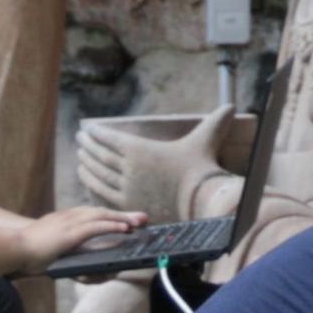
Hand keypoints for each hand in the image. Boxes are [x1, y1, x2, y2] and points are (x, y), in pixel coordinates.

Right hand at [15, 204, 146, 267]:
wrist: (14, 248)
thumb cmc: (30, 251)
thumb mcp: (52, 246)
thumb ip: (68, 249)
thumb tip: (84, 262)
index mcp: (66, 219)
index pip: (93, 214)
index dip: (111, 215)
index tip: (127, 218)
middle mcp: (69, 217)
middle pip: (101, 212)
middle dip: (123, 214)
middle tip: (142, 217)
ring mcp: (69, 223)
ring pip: (101, 217)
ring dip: (121, 218)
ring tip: (138, 222)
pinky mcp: (69, 233)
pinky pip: (95, 227)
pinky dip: (111, 225)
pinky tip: (123, 228)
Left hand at [77, 103, 242, 215]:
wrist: (200, 201)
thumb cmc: (201, 169)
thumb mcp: (205, 140)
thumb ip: (215, 122)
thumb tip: (232, 106)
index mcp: (141, 149)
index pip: (111, 138)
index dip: (97, 133)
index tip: (88, 129)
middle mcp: (130, 168)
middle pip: (101, 155)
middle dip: (88, 146)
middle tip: (80, 141)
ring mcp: (127, 188)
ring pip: (98, 174)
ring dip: (86, 165)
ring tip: (80, 159)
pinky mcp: (128, 206)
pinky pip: (103, 194)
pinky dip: (91, 185)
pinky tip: (86, 181)